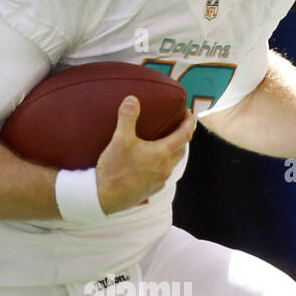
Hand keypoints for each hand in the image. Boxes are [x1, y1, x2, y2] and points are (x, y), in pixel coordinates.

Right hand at [95, 96, 195, 214]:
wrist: (105, 196)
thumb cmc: (114, 168)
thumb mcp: (119, 139)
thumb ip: (127, 117)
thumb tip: (132, 99)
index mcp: (161, 153)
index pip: (185, 135)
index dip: (190, 123)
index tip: (190, 114)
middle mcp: (165, 167)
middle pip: (182, 149)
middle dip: (183, 136)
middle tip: (178, 126)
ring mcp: (159, 180)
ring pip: (173, 163)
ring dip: (173, 151)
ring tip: (165, 143)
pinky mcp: (151, 189)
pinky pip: (163, 174)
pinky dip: (163, 165)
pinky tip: (151, 164)